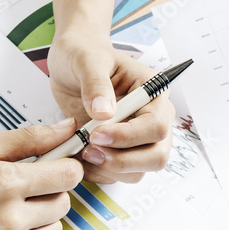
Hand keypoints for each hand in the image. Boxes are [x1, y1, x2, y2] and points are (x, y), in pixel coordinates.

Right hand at [0, 120, 84, 229]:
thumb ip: (30, 138)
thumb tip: (68, 129)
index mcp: (5, 184)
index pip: (69, 176)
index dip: (66, 167)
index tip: (56, 166)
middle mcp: (7, 221)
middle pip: (63, 205)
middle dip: (50, 192)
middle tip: (22, 188)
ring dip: (41, 220)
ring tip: (10, 210)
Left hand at [47, 33, 173, 183]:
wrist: (72, 62)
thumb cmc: (85, 54)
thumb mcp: (87, 60)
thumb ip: (95, 83)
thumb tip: (104, 112)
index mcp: (153, 94)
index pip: (156, 126)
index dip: (128, 136)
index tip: (96, 133)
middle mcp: (152, 119)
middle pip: (156, 156)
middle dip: (122, 160)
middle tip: (90, 150)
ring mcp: (138, 139)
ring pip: (138, 171)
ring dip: (108, 169)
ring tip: (81, 151)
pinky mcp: (121, 152)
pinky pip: (118, 175)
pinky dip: (98, 173)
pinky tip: (79, 156)